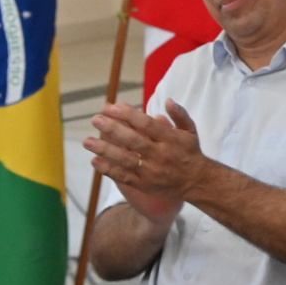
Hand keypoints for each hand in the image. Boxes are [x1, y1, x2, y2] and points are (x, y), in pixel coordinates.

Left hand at [84, 100, 209, 212]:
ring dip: (105, 150)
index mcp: (170, 139)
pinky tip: (95, 161)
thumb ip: (179, 115)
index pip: (147, 125)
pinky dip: (109, 170)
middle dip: (113, 129)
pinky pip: (124, 177)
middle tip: (96, 120)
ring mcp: (151, 170)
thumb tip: (167, 100)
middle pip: (133, 141)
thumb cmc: (190, 153)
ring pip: (125, 159)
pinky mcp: (144, 184)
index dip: (129, 115)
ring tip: (87, 141)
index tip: (113, 106)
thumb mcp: (190, 131)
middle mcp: (160, 154)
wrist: (198, 182)